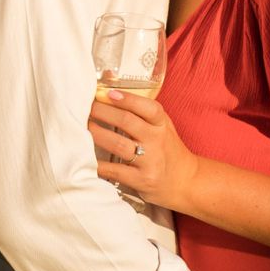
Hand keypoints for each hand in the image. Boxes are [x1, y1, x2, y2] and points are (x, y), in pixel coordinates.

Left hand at [90, 89, 198, 210]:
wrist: (186, 182)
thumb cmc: (167, 149)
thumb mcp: (161, 127)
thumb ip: (140, 111)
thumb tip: (109, 88)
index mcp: (161, 124)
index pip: (147, 107)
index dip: (127, 99)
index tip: (107, 93)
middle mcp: (157, 141)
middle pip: (127, 122)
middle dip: (102, 112)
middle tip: (86, 108)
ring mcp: (150, 161)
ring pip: (118, 144)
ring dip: (97, 134)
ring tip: (84, 128)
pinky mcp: (142, 180)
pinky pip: (115, 171)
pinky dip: (99, 164)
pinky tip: (87, 158)